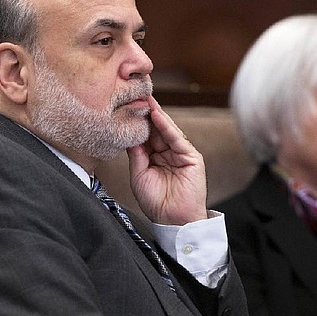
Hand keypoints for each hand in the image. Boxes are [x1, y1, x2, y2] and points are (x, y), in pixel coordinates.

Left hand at [127, 96, 207, 224]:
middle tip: (134, 95)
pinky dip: (167, 126)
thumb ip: (136, 154)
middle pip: (156, 129)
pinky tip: (156, 115)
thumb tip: (128, 134)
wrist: (174, 220)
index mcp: (155, 158)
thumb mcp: (139, 175)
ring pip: (166, 130)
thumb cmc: (156, 203)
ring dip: (155, 115)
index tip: (125, 107)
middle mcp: (168, 153)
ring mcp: (180, 154)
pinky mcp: (191, 157)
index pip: (145, 136)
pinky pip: (177, 139)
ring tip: (144, 100)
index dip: (137, 122)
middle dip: (146, 113)